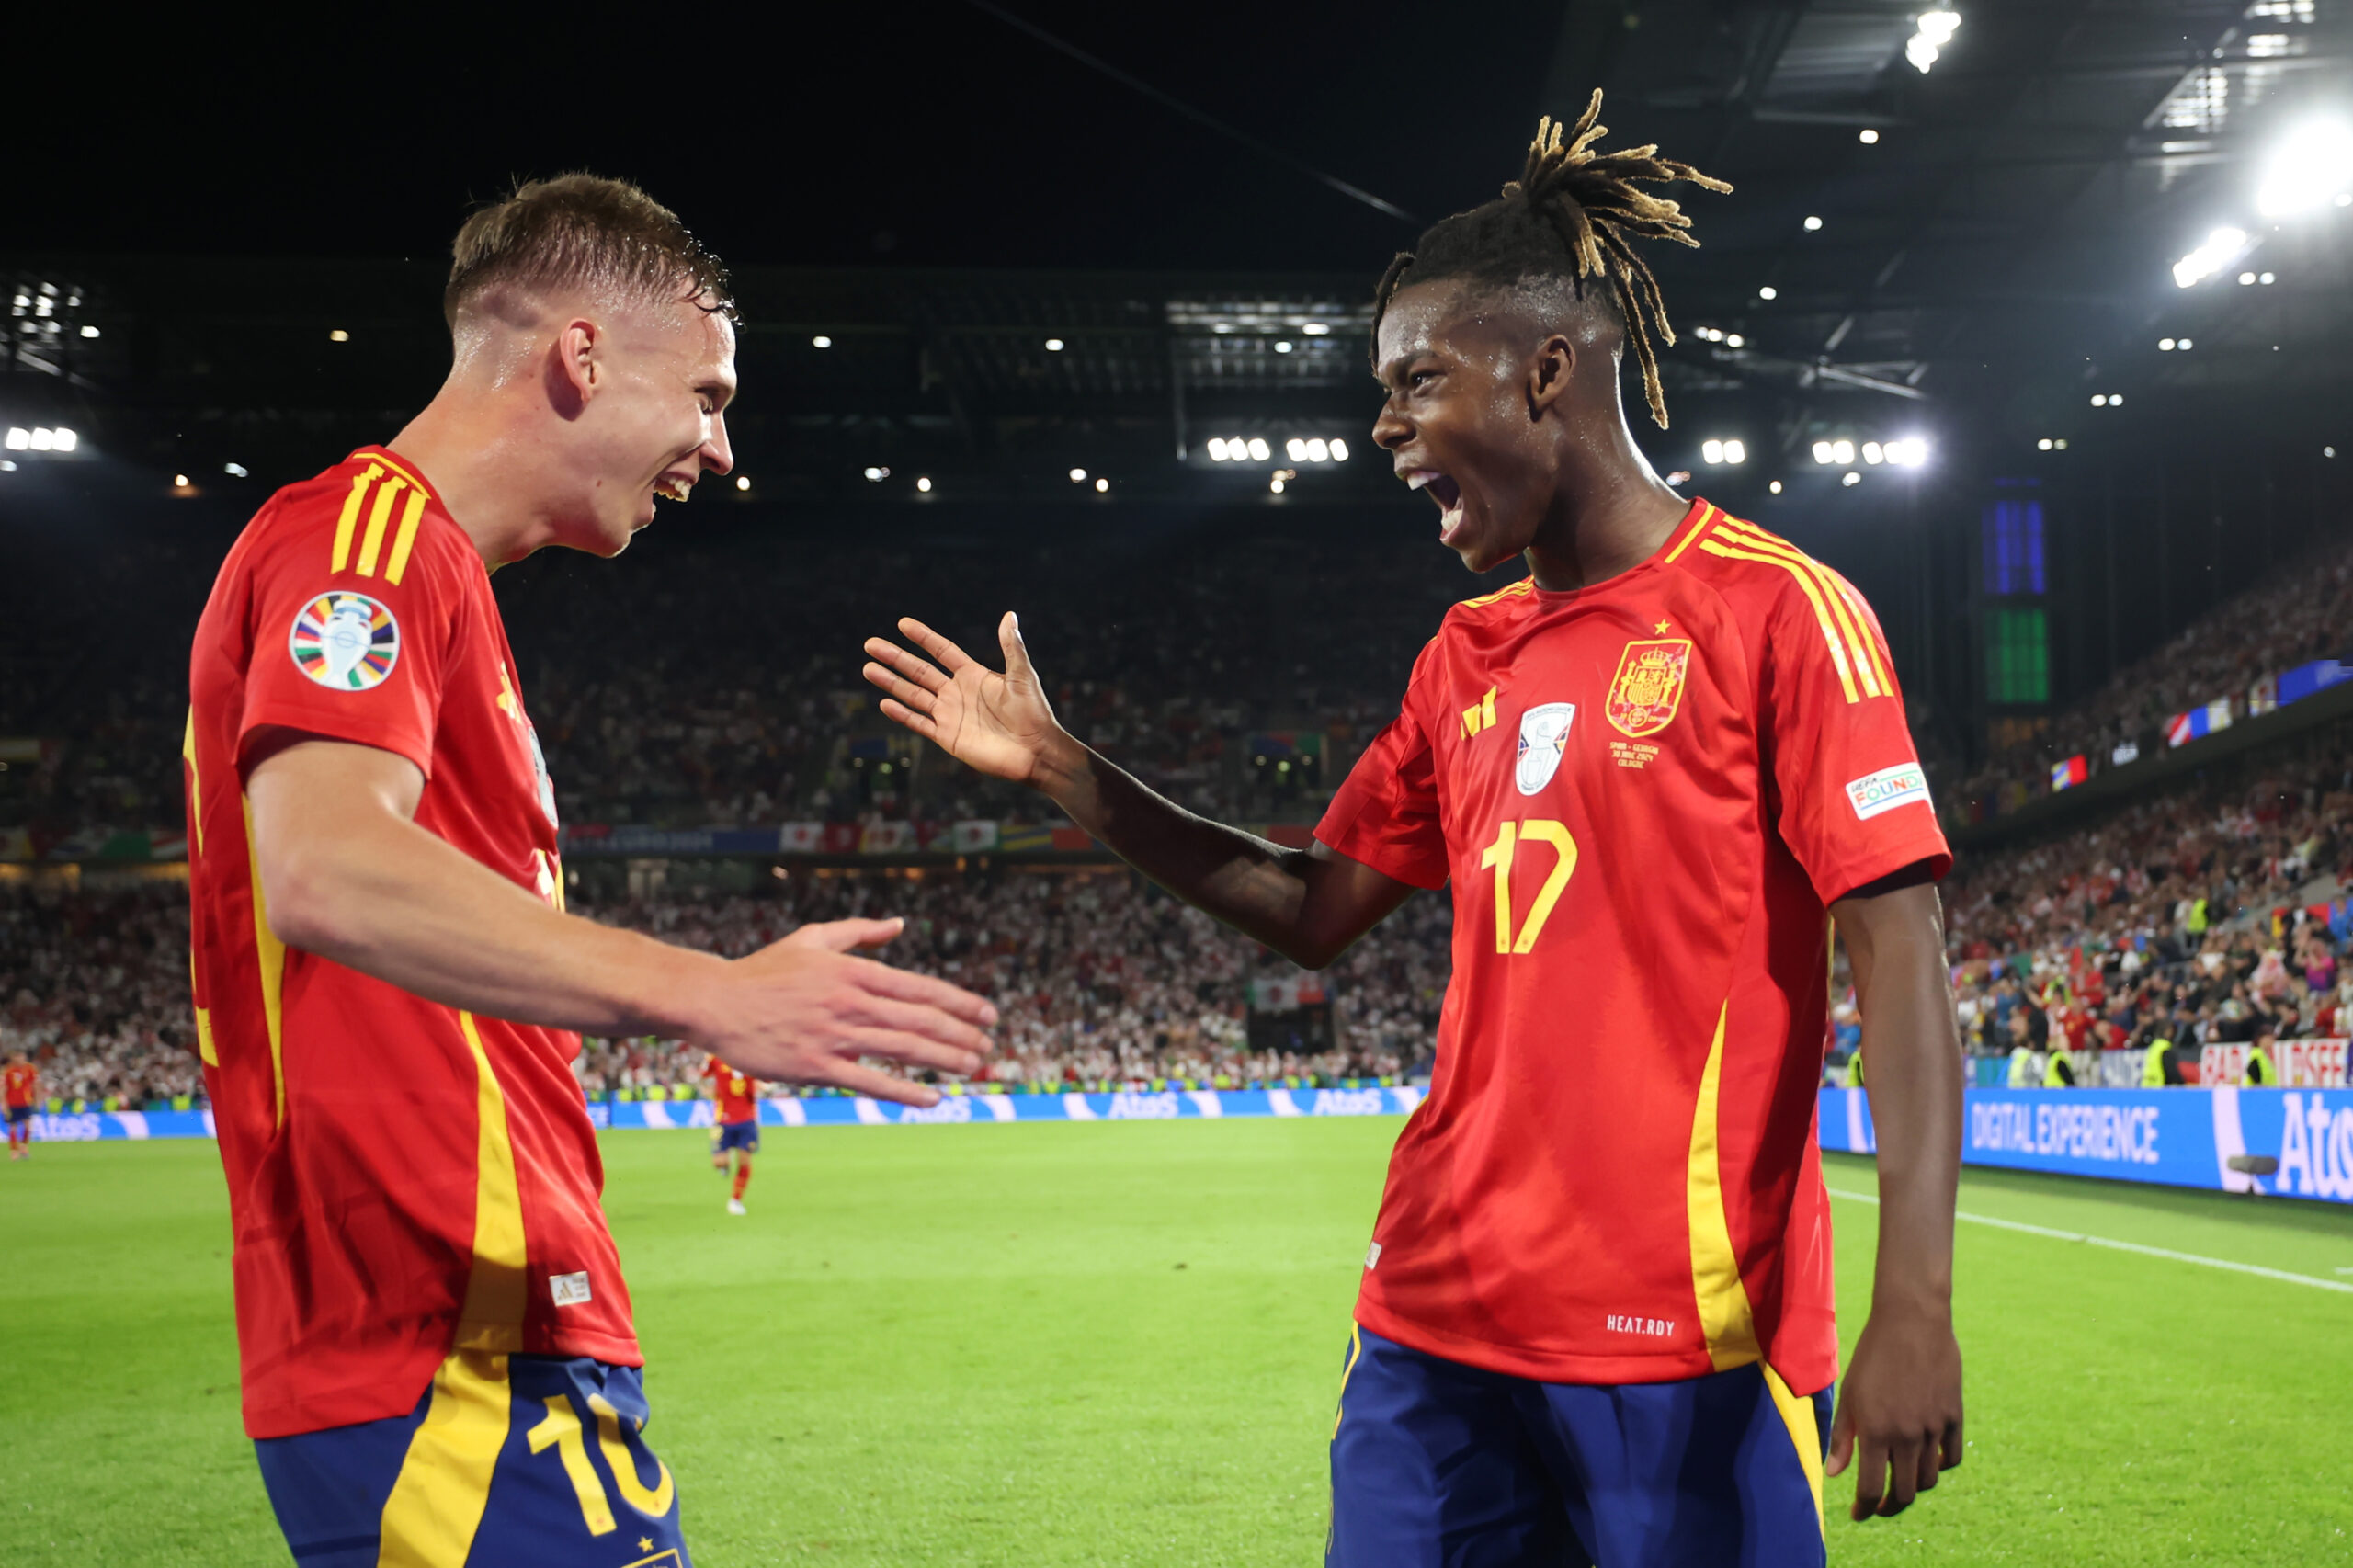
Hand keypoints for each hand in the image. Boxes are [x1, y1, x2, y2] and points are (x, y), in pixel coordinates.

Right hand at [689, 917, 995, 1106]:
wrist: (714, 1001)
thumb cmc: (764, 970)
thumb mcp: (813, 939)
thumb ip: (860, 933)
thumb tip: (900, 925)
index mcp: (853, 971)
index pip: (920, 988)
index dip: (960, 1003)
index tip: (988, 1014)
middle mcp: (850, 1002)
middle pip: (920, 1020)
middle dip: (962, 1034)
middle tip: (988, 1046)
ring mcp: (834, 1035)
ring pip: (903, 1049)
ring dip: (944, 1059)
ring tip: (974, 1067)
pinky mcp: (816, 1066)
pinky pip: (869, 1081)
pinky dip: (904, 1091)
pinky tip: (932, 1098)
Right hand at [863, 613, 1069, 787]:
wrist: (1036, 752)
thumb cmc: (1034, 713)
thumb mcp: (1022, 675)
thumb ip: (1011, 646)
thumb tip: (1009, 615)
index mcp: (973, 675)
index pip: (942, 650)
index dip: (923, 637)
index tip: (903, 623)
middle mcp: (957, 693)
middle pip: (919, 671)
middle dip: (895, 657)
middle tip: (870, 644)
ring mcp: (950, 715)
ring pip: (913, 695)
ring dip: (890, 682)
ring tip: (868, 668)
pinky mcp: (948, 737)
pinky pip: (919, 723)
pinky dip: (902, 714)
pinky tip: (884, 703)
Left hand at [1826, 1300, 1963, 1519]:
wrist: (1912, 1321)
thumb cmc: (1873, 1355)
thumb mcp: (1850, 1394)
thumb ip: (1843, 1436)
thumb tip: (1835, 1474)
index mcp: (1876, 1430)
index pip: (1872, 1488)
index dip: (1865, 1508)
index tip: (1859, 1514)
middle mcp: (1907, 1435)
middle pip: (1903, 1493)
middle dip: (1889, 1506)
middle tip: (1879, 1506)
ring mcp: (1934, 1427)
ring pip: (1927, 1479)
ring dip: (1912, 1488)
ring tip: (1899, 1483)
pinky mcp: (1954, 1417)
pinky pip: (1951, 1457)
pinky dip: (1939, 1467)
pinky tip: (1926, 1463)